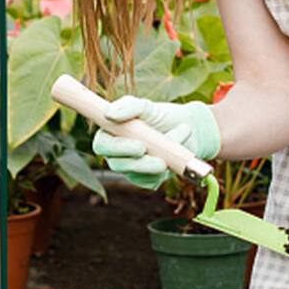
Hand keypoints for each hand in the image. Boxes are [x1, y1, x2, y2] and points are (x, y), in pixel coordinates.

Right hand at [90, 96, 221, 188]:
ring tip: (175, 144)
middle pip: (117, 164)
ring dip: (157, 161)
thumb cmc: (161, 115)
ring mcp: (132, 169)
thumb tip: (109, 114)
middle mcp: (117, 154)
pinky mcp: (147, 180)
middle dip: (138, 162)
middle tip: (158, 157)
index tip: (139, 145)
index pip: (101, 145)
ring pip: (136, 175)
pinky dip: (165, 169)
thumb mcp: (146, 106)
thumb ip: (128, 106)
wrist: (186, 127)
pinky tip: (174, 156)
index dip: (115, 148)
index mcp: (111, 134)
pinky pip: (151, 181)